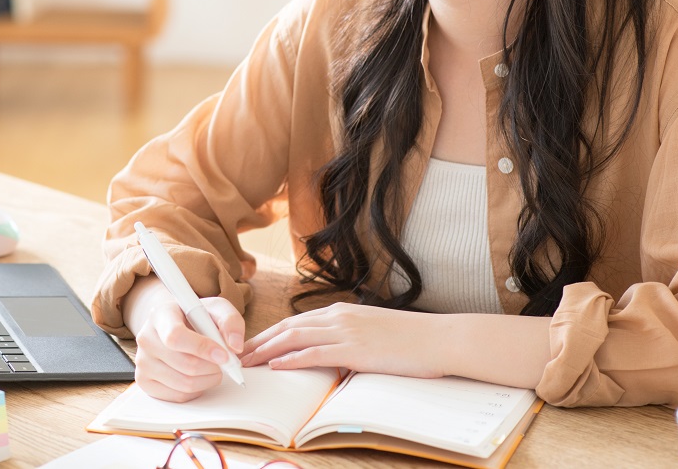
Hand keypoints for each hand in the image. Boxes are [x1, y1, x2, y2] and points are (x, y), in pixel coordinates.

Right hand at [130, 291, 245, 402]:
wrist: (172, 325)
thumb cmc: (194, 317)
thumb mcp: (215, 308)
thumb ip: (230, 321)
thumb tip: (234, 346)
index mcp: (160, 315)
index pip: (176, 336)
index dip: (202, 348)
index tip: (224, 355)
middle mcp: (146, 338)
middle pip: (185, 364)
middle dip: (213, 367)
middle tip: (224, 362)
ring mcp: (142, 362)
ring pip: (184, 383)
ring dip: (208, 379)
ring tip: (214, 367)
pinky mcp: (144, 382)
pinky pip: (178, 396)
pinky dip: (197, 389)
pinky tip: (199, 376)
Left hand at [240, 302, 444, 378]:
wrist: (438, 339)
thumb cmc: (410, 340)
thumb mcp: (373, 332)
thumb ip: (349, 337)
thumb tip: (334, 353)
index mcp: (342, 312)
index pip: (296, 321)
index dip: (271, 333)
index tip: (253, 345)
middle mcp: (339, 317)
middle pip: (288, 327)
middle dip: (260, 341)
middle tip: (238, 354)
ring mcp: (346, 331)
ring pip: (295, 338)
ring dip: (267, 350)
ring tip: (247, 361)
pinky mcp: (355, 349)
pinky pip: (315, 353)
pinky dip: (291, 359)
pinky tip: (276, 366)